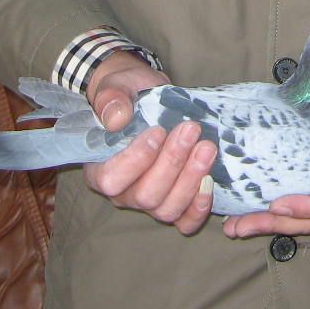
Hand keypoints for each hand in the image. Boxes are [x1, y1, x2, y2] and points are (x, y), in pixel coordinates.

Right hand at [81, 50, 217, 235]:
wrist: (148, 99)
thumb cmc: (127, 95)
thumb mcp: (116, 87)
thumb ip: (111, 100)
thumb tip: (115, 119)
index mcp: (99, 170)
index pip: (112, 180)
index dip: (136, 160)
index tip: (158, 131)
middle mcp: (123, 194)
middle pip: (146, 196)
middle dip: (172, 163)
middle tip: (190, 130)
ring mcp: (150, 203)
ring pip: (167, 209)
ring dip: (190, 179)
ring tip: (207, 148)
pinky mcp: (174, 203)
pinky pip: (185, 221)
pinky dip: (199, 207)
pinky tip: (210, 181)